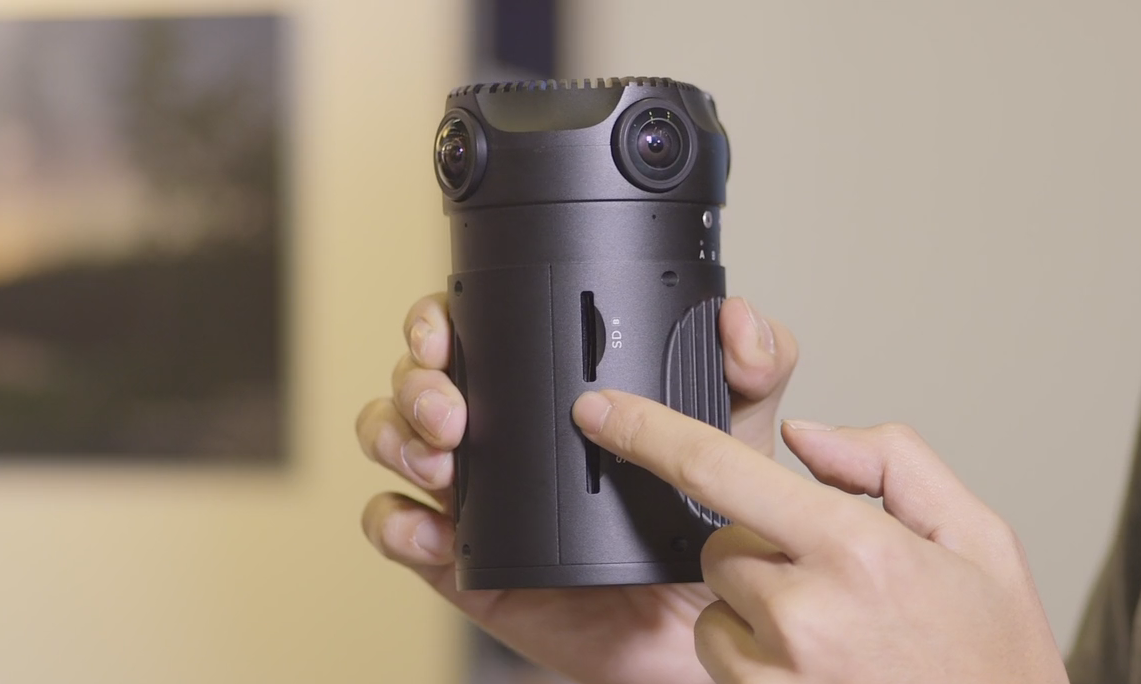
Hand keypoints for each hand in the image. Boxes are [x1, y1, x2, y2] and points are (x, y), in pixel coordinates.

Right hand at [356, 293, 797, 683]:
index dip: (442, 319)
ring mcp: (471, 493)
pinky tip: (434, 531)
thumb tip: (738, 319)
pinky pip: (392, 529)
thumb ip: (752, 370)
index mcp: (545, 390)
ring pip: (389, 440)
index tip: (447, 330)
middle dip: (415, 383)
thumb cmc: (704, 524)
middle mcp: (498, 432)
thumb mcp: (733, 436)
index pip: (474, 332)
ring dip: (396, 439)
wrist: (689, 627)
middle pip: (416, 379)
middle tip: (450, 409)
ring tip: (442, 464)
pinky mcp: (456, 558)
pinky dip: (395, 525)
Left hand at [571, 392, 1069, 682]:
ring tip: (830, 633)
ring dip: (754, 606)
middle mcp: (804, 612)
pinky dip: (752, 653)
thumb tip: (808, 438)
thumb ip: (891, 461)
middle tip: (832, 580)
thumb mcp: (978, 537)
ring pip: (717, 603)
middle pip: (719, 542)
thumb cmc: (992, 659)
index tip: (601, 411)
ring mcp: (774, 671)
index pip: (718, 469)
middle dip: (760, 546)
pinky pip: (722, 657)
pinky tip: (813, 666)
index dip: (646, 432)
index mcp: (857, 550)